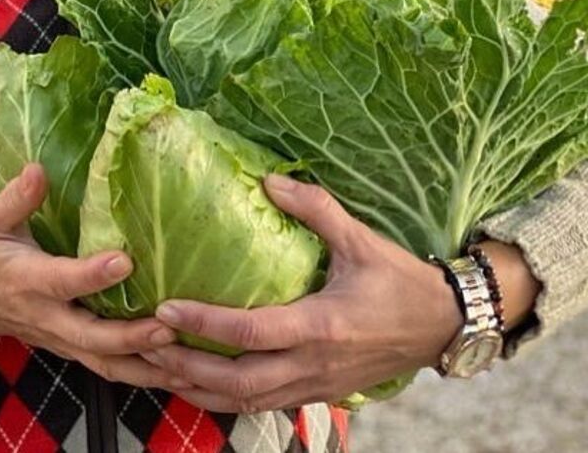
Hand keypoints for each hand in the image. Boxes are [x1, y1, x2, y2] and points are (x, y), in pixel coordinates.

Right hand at [0, 163, 190, 391]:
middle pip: (91, 336)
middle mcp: (48, 317)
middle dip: (130, 336)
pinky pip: (110, 369)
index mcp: (29, 280)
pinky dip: (144, 376)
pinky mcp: (74, 351)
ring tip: (186, 365)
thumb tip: (38, 170)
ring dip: (145, 368)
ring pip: (106, 363)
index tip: (125, 260)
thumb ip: (16, 199)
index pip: (63, 280)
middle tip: (168, 328)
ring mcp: (62, 340)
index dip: (92, 274)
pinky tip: (180, 374)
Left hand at [141, 175, 462, 412]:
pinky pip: (262, 405)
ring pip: (245, 402)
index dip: (203, 322)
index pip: (250, 332)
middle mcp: (312, 365)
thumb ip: (316, 208)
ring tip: (158, 368)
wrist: (442, 326)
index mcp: (321, 327)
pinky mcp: (317, 395)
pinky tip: (199, 383)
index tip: (164, 308)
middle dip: (186, 366)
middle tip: (145, 344)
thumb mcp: (361, 238)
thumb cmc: (400, 281)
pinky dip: (224, 398)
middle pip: (237, 382)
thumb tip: (269, 181)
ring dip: (198, 388)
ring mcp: (314, 387)